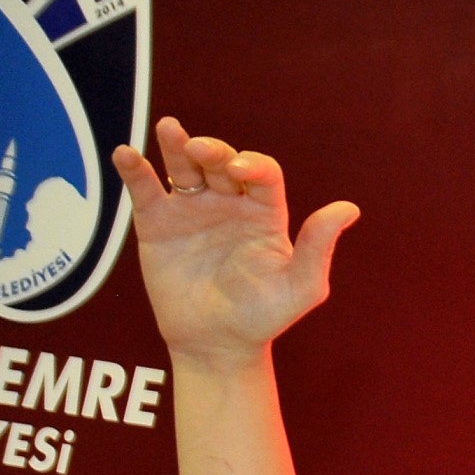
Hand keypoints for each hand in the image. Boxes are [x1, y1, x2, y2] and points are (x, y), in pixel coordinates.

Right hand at [108, 117, 358, 370]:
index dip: (252, 164)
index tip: (239, 171)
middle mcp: (229, 204)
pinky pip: (145, 189)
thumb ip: (319, 247)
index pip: (262, 174)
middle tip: (201, 150)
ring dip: (176, 146)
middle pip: (221, 162)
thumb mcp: (300, 287)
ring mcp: (192, 210)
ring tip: (170, 130)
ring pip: (183, 167)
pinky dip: (134, 170)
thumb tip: (349, 208)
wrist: (216, 344)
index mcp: (265, 213)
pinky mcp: (157, 223)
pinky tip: (125, 154)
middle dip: (212, 151)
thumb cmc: (263, 317)